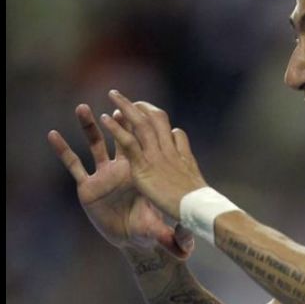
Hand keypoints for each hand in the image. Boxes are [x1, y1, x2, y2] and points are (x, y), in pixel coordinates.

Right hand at [48, 104, 193, 257]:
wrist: (134, 239)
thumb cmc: (150, 228)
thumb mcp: (163, 232)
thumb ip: (174, 239)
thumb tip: (189, 248)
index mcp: (142, 172)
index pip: (140, 144)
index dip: (135, 127)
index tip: (131, 109)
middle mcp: (123, 169)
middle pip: (121, 136)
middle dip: (118, 117)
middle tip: (114, 96)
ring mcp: (104, 175)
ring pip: (96, 144)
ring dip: (88, 126)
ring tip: (82, 108)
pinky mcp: (88, 187)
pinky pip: (73, 165)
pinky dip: (63, 151)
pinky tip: (53, 135)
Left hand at [99, 90, 206, 219]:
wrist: (197, 209)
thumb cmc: (199, 206)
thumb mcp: (195, 191)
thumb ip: (188, 178)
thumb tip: (191, 171)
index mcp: (183, 158)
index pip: (175, 134)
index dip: (164, 127)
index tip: (153, 120)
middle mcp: (170, 152)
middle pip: (157, 120)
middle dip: (142, 107)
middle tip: (129, 99)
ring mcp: (156, 156)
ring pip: (141, 124)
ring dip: (126, 107)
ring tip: (113, 94)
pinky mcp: (143, 166)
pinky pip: (128, 142)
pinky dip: (117, 128)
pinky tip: (105, 117)